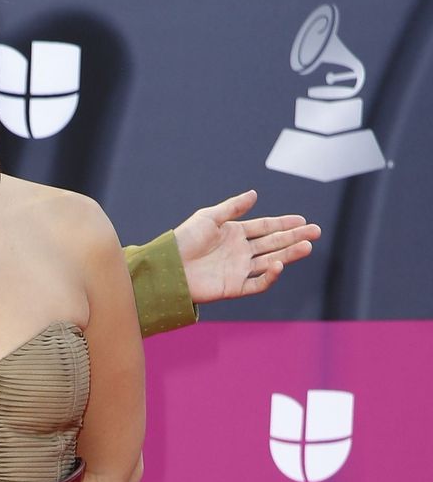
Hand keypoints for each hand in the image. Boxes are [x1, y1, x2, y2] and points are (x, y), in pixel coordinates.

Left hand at [174, 190, 319, 304]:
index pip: (266, 227)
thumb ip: (232, 207)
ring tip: (306, 247)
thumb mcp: (208, 218)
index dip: (284, 223)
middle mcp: (240, 252)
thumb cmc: (183, 240)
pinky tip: (279, 264)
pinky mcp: (233, 287)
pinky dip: (269, 276)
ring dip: (289, 254)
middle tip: (315, 232)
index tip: (302, 219)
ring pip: (270, 262)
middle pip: (273, 243)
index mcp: (235, 233)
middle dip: (295, 237)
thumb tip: (255, 194)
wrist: (167, 268)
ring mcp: (238, 270)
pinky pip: (256, 284)